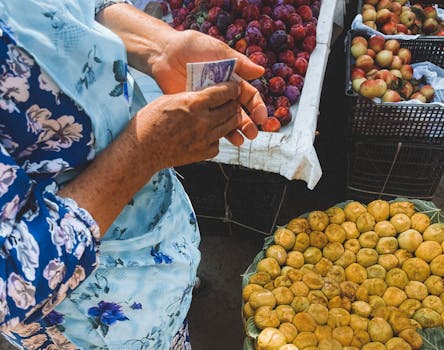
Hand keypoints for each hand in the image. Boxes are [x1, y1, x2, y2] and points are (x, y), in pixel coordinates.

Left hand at [96, 5, 266, 145]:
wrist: (165, 53)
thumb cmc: (193, 47)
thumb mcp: (218, 52)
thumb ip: (239, 63)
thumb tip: (261, 71)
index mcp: (232, 80)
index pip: (249, 96)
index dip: (257, 107)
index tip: (261, 118)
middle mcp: (223, 94)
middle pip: (240, 112)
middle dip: (248, 124)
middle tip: (252, 134)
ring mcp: (209, 104)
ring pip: (225, 121)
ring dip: (234, 132)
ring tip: (240, 140)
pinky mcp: (195, 110)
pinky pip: (207, 123)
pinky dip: (214, 132)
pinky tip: (220, 139)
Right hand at [134, 81, 241, 168]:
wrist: (142, 150)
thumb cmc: (149, 122)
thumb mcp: (168, 100)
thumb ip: (189, 98)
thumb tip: (203, 95)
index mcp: (193, 104)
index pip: (223, 93)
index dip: (232, 88)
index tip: (234, 87)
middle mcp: (203, 121)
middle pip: (230, 110)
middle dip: (233, 103)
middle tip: (233, 101)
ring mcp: (205, 139)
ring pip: (229, 126)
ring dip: (231, 119)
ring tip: (228, 116)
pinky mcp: (203, 153)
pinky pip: (218, 143)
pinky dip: (217, 137)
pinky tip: (210, 134)